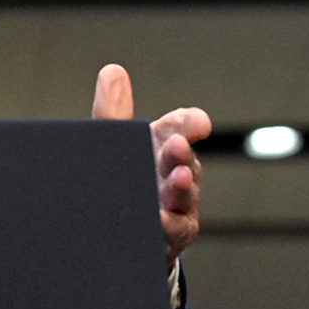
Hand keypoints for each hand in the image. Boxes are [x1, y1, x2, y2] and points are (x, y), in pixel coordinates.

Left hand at [92, 64, 210, 263]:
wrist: (114, 233)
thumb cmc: (123, 182)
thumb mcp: (112, 148)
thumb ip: (112, 114)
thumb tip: (112, 71)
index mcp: (161, 148)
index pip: (180, 128)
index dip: (188, 123)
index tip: (196, 121)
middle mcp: (174, 175)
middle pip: (184, 161)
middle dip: (181, 153)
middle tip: (176, 145)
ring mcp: (176, 207)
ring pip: (185, 197)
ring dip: (182, 187)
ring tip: (177, 179)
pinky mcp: (171, 236)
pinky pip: (175, 231)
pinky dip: (169, 225)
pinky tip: (159, 219)